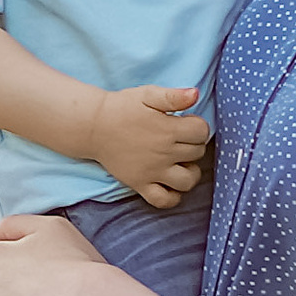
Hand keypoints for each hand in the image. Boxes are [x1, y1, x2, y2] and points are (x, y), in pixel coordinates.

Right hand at [91, 84, 211, 204]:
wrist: (93, 126)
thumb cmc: (122, 107)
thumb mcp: (148, 94)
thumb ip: (173, 96)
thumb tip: (195, 94)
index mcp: (168, 130)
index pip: (202, 132)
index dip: (198, 126)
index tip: (186, 123)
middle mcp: (164, 153)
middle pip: (197, 154)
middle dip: (194, 144)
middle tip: (180, 139)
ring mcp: (152, 172)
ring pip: (188, 181)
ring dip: (190, 172)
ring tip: (181, 163)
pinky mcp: (139, 184)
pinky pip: (163, 200)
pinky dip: (172, 197)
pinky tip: (171, 185)